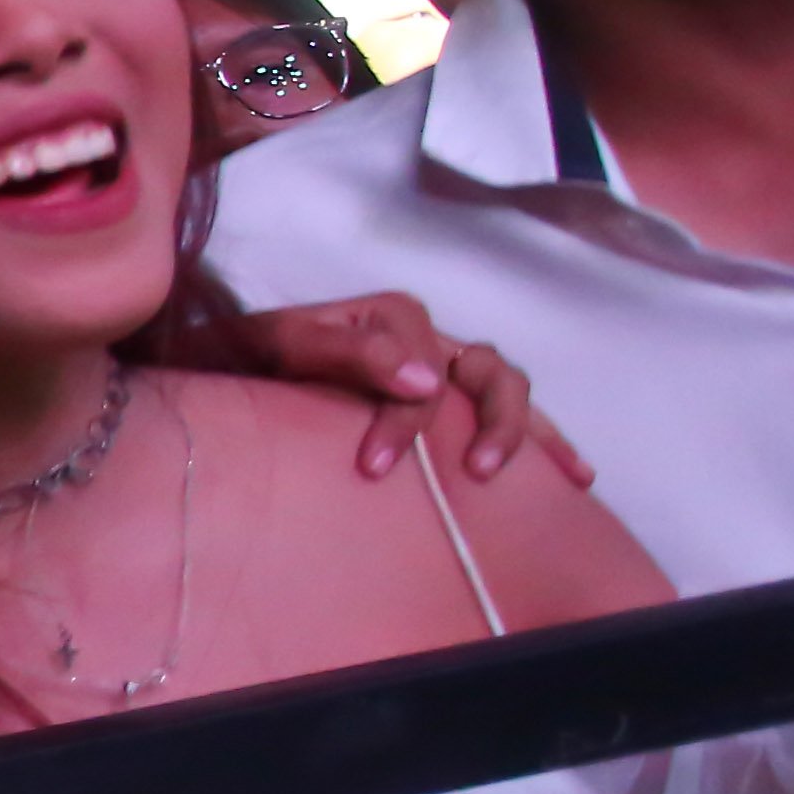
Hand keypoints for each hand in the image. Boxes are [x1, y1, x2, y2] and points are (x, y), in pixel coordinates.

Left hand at [207, 291, 590, 485]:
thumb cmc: (244, 360)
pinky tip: (573, 476)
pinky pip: (505, 412)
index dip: (401, 418)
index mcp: (388, 317)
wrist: (220, 372)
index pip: (418, 363)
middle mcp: (425, 338)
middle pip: (484, 369)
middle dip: (489, 421)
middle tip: (474, 472)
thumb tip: (425, 381)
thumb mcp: (277, 346)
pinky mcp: (448, 403)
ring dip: (519, 427)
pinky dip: (544, 439)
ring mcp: (442, 369)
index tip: (374, 468)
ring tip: (511, 475)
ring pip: (503, 385)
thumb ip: (345, 353)